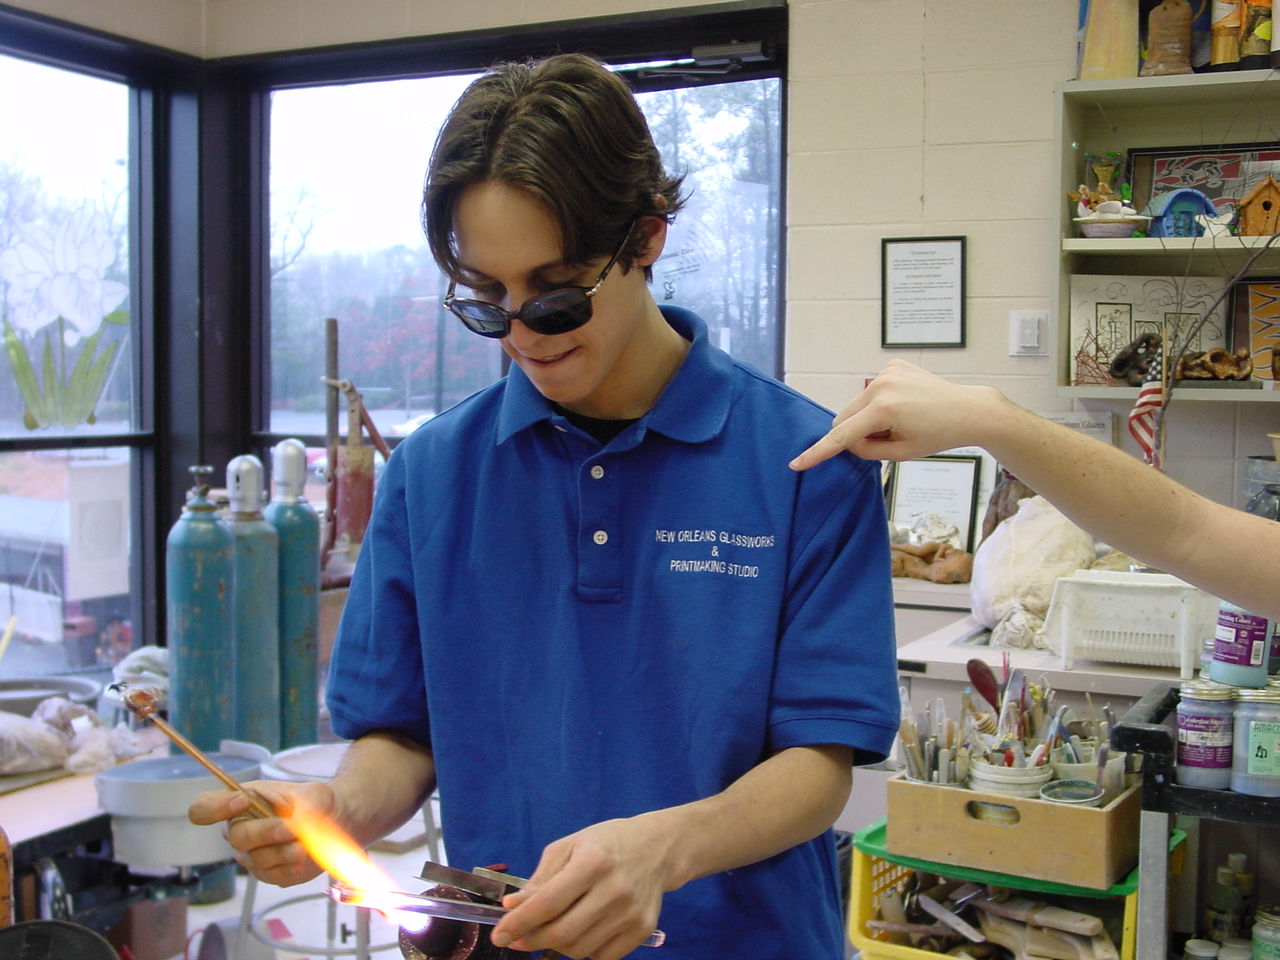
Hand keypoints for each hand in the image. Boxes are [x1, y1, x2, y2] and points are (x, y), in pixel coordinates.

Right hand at [188, 779, 335, 886]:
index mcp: (241, 801)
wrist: (334, 823)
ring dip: (283, 853)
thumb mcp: (315, 793)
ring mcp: (251, 854)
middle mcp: (240, 829)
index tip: (241, 802)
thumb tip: (297, 824)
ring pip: (256, 859)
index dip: (214, 807)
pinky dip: (288, 869)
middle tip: (291, 829)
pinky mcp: (267, 872)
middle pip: (236, 837)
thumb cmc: (316, 802)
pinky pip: (270, 876)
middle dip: (265, 833)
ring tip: (304, 847)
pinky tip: (301, 862)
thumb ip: (306, 805)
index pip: (205, 807)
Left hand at [490, 816, 671, 959]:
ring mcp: (632, 913)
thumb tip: (513, 907)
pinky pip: (602, 957)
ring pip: (580, 949)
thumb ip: (541, 878)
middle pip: (563, 933)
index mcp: (594, 862)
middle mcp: (615, 889)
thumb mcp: (570, 846)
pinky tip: (581, 932)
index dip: (519, 923)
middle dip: (531, 941)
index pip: (548, 902)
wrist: (658, 848)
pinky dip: (583, 951)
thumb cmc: (607, 843)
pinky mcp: (644, 930)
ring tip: (551, 930)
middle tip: (518, 939)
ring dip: (556, 946)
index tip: (499, 935)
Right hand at [789, 359, 997, 469]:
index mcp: (884, 410)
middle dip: (855, 432)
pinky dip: (879, 402)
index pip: (842, 436)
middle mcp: (881, 386)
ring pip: (857, 404)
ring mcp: (887, 371)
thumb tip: (846, 441)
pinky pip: (872, 390)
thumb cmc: (938, 435)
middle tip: (885, 439)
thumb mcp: (901, 453)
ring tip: (898, 421)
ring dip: (867, 417)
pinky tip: (904, 405)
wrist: (967, 410)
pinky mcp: (893, 365)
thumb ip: (866, 450)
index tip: (797, 463)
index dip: (818, 452)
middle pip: (845, 416)